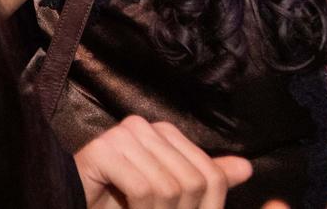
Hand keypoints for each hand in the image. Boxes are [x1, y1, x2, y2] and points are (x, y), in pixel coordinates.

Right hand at [75, 116, 250, 207]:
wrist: (80, 208)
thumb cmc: (123, 206)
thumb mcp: (174, 199)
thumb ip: (208, 183)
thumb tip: (246, 167)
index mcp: (164, 133)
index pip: (210, 175)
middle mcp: (143, 126)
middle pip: (192, 182)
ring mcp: (119, 134)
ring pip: (170, 187)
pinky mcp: (100, 150)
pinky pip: (143, 188)